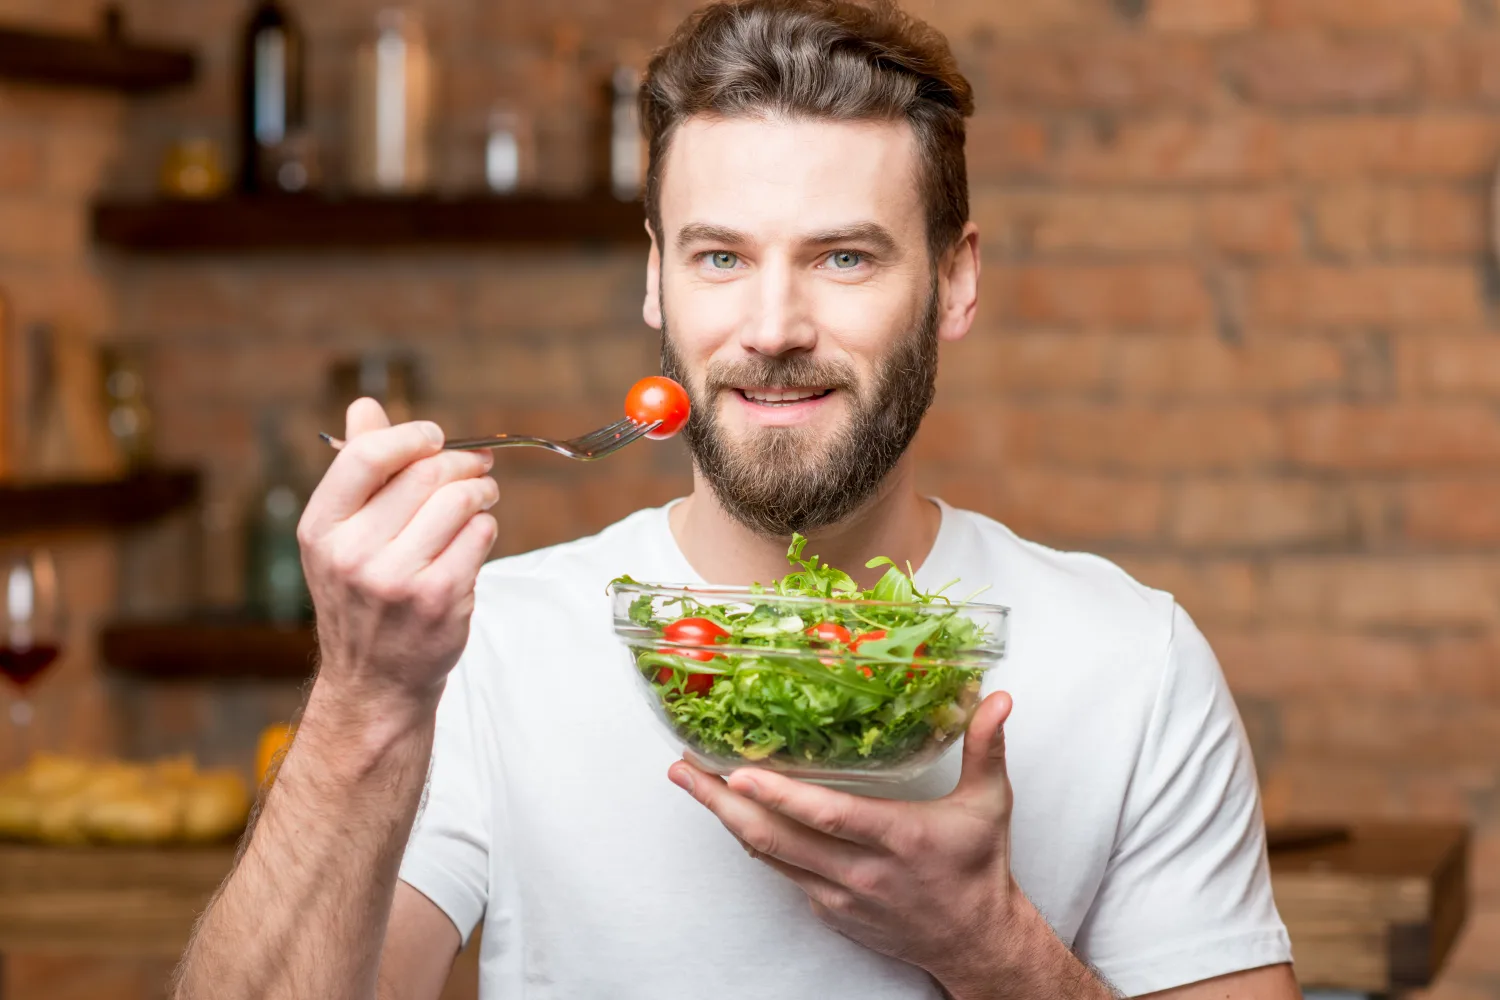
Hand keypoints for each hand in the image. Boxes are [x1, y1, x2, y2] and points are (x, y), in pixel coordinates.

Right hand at [298, 399, 498, 714]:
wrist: (375, 682)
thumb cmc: (363, 597)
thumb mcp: (341, 535)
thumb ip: (358, 468)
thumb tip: (365, 406)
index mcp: (322, 528)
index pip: (367, 456)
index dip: (411, 435)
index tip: (434, 437)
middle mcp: (352, 553)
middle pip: (425, 474)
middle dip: (461, 463)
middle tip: (477, 467)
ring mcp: (396, 579)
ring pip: (459, 500)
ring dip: (481, 491)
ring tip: (481, 497)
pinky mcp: (439, 598)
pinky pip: (479, 535)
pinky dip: (485, 527)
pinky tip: (475, 537)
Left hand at [670, 692, 1023, 992]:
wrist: (974, 941)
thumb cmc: (978, 867)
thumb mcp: (989, 804)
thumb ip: (986, 747)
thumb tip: (997, 697)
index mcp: (898, 839)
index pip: (830, 817)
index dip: (781, 797)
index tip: (739, 774)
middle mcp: (861, 872)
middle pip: (777, 839)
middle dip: (722, 803)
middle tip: (685, 769)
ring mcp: (838, 896)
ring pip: (769, 856)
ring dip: (726, 820)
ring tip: (692, 782)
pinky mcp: (828, 910)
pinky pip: (782, 872)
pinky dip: (754, 841)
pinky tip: (732, 814)